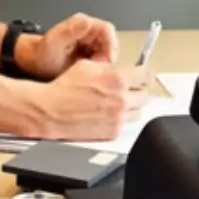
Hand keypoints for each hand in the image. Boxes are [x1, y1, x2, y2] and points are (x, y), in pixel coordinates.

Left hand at [20, 13, 117, 79]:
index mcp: (82, 23)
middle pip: (111, 44)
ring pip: (108, 55)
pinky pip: (102, 63)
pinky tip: (85, 75)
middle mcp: (89, 31)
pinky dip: (97, 71)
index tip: (104, 62)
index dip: (110, 47)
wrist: (35, 64)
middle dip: (105, 60)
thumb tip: (86, 22)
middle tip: (93, 71)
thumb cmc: (41, 54)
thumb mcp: (54, 42)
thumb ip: (69, 32)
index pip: (108, 30)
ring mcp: (91, 42)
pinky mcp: (91, 53)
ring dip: (101, 66)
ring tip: (86, 74)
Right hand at [20, 60, 147, 141]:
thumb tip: (121, 69)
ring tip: (114, 105)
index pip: (147, 76)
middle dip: (136, 92)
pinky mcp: (113, 133)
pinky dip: (119, 121)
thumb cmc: (64, 88)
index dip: (143, 76)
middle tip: (125, 91)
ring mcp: (119, 118)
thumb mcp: (87, 66)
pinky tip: (105, 115)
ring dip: (130, 108)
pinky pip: (125, 126)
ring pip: (138, 113)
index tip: (141, 77)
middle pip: (145, 96)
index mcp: (117, 79)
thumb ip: (110, 68)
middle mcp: (122, 100)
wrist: (51, 111)